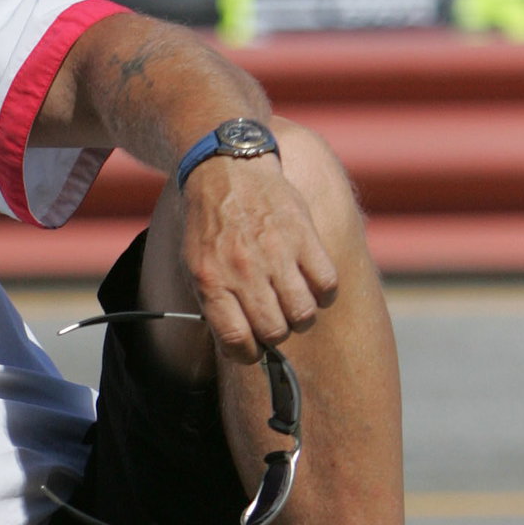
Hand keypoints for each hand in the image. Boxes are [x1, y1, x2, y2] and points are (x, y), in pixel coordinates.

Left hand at [180, 159, 337, 363]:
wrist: (226, 170)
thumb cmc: (210, 226)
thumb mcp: (196, 267)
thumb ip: (215, 306)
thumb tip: (239, 345)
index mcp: (212, 282)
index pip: (238, 342)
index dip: (249, 354)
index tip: (254, 349)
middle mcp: (243, 270)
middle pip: (275, 331)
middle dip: (276, 334)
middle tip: (275, 320)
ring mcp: (276, 252)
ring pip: (303, 313)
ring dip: (301, 317)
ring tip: (294, 304)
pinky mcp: (303, 234)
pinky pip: (327, 283)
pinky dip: (324, 292)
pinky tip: (313, 284)